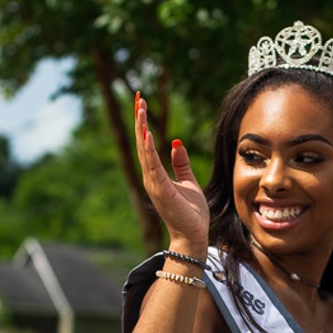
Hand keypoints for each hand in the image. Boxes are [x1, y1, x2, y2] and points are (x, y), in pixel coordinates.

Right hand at [135, 91, 208, 250]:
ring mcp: (154, 184)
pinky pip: (153, 166)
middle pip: (141, 143)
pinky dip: (148, 149)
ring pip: (144, 151)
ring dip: (141, 128)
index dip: (143, 123)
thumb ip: (180, 163)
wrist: (193, 236)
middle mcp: (150, 178)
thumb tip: (175, 143)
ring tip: (140, 108)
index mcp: (155, 175)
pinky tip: (146, 133)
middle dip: (139, 120)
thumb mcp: (188, 181)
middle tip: (138, 97)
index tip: (142, 103)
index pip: (146, 144)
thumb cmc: (190, 213)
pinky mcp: (161, 190)